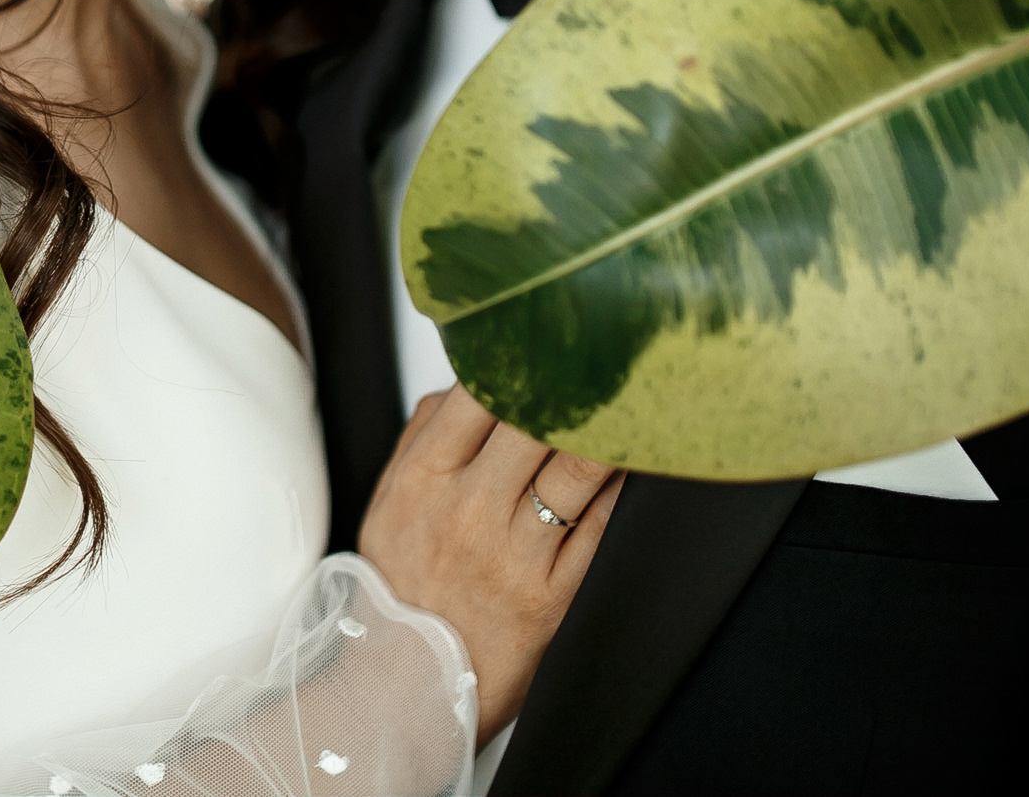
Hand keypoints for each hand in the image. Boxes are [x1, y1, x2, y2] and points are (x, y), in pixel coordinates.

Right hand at [356, 383, 621, 745]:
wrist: (401, 688)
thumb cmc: (400, 589)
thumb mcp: (389, 503)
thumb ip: (424, 436)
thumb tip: (471, 383)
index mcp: (421, 478)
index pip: (478, 392)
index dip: (522, 359)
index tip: (553, 341)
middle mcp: (466, 511)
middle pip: (536, 420)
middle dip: (576, 386)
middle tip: (611, 360)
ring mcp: (511, 555)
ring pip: (579, 469)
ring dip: (614, 431)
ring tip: (638, 404)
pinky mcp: (551, 596)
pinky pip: (600, 528)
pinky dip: (624, 492)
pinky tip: (639, 467)